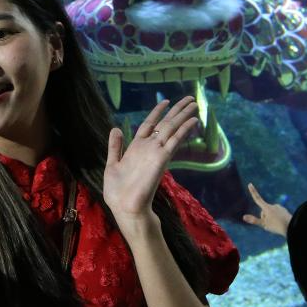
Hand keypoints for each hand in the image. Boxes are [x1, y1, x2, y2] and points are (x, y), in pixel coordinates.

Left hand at [102, 98, 197, 231]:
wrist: (125, 207)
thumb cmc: (118, 191)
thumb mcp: (112, 164)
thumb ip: (115, 146)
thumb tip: (116, 128)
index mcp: (137, 147)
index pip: (149, 124)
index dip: (157, 112)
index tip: (166, 101)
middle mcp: (149, 148)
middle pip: (165, 124)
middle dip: (177, 110)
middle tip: (190, 99)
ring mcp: (156, 153)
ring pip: (172, 129)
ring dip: (183, 116)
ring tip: (195, 104)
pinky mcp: (162, 160)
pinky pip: (175, 141)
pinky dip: (183, 130)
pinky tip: (192, 121)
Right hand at [242, 183, 290, 236]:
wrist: (293, 227)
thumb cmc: (277, 226)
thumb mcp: (264, 224)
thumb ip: (254, 220)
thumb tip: (244, 217)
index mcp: (267, 208)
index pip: (257, 199)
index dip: (253, 192)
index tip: (250, 184)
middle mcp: (273, 205)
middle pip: (264, 211)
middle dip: (265, 217)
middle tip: (271, 225)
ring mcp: (279, 207)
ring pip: (271, 213)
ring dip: (272, 218)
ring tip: (277, 225)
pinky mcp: (284, 210)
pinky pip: (277, 214)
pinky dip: (277, 218)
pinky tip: (281, 223)